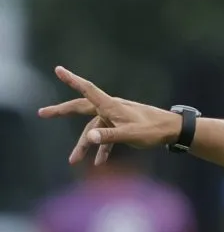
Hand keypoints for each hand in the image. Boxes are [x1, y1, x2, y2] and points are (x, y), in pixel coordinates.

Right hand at [37, 66, 181, 165]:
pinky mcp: (122, 126)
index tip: (59, 69)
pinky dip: (102, 149)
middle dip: (62, 112)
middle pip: (81, 108)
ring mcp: (115, 117)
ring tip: (73, 161)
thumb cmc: (153, 130)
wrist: (172, 131)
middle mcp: (111, 108)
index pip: (88, 90)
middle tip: (43, 113)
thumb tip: (88, 138)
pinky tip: (99, 163)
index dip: (72, 80)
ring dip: (84, 145)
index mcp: (111, 106)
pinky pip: (106, 137)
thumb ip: (109, 136)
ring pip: (93, 129)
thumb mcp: (130, 135)